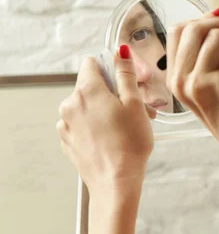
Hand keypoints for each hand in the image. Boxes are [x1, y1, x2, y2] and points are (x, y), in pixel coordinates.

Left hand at [57, 46, 154, 194]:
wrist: (116, 182)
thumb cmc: (130, 143)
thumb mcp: (135, 103)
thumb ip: (126, 74)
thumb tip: (120, 51)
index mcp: (86, 91)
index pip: (92, 63)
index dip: (111, 68)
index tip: (127, 81)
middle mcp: (70, 104)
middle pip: (91, 86)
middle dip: (113, 92)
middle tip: (136, 108)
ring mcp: (66, 125)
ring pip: (87, 106)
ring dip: (106, 109)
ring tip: (127, 126)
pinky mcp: (68, 141)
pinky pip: (82, 124)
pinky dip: (96, 125)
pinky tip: (113, 137)